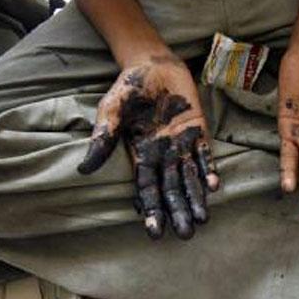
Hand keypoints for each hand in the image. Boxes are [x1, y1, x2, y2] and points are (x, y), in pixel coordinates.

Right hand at [78, 54, 219, 239]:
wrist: (152, 64)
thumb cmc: (128, 89)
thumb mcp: (111, 112)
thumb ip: (103, 138)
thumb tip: (84, 170)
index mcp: (141, 156)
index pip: (147, 190)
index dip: (151, 211)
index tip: (155, 233)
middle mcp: (163, 156)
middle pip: (171, 189)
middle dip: (178, 211)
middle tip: (186, 234)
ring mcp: (182, 145)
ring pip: (190, 178)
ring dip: (196, 198)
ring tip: (202, 220)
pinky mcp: (198, 131)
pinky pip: (205, 154)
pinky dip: (209, 170)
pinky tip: (214, 187)